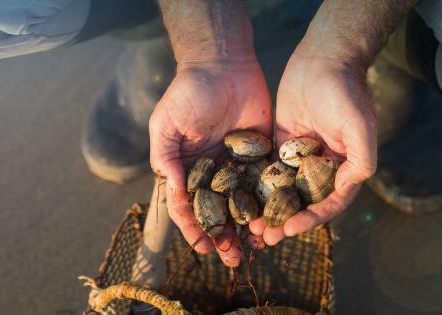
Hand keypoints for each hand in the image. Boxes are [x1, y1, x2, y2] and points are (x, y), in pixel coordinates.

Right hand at [149, 60, 271, 266]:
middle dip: (225, 236)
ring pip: (244, 203)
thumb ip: (167, 160)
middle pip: (219, 212)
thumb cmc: (188, 92)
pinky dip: (269, 203)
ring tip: (256, 246)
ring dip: (248, 226)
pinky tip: (275, 220)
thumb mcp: (167, 126)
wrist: (223, 63)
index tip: (203, 247)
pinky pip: (266, 182)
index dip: (195, 228)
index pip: (189, 206)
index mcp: (188, 168)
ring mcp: (238, 164)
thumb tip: (174, 195)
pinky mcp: (261, 153)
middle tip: (233, 259)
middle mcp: (213, 171)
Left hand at [249, 51, 377, 244]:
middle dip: (285, 222)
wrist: (324, 59)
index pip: (328, 203)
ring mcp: (301, 157)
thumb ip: (361, 160)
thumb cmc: (345, 92)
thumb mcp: (360, 126)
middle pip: (304, 203)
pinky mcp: (282, 145)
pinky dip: (258, 188)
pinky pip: (269, 171)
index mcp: (345, 168)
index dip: (310, 219)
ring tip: (250, 228)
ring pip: (284, 191)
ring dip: (269, 210)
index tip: (288, 230)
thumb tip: (350, 187)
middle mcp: (323, 167)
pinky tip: (242, 200)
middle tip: (264, 238)